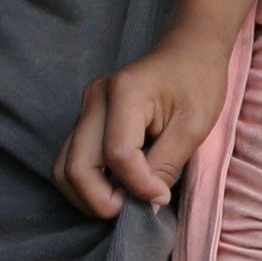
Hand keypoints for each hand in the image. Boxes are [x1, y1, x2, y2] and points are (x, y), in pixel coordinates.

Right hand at [53, 29, 230, 216]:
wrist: (188, 50)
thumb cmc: (198, 82)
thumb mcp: (194, 126)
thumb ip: (166, 166)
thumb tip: (146, 205)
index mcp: (125, 93)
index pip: (117, 155)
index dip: (138, 187)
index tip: (163, 195)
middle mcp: (95, 100)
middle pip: (77, 168)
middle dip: (103, 203)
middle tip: (136, 210)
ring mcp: (85, 109)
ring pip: (64, 170)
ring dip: (89, 198)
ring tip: (125, 203)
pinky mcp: (85, 119)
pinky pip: (71, 161)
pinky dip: (87, 185)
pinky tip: (116, 189)